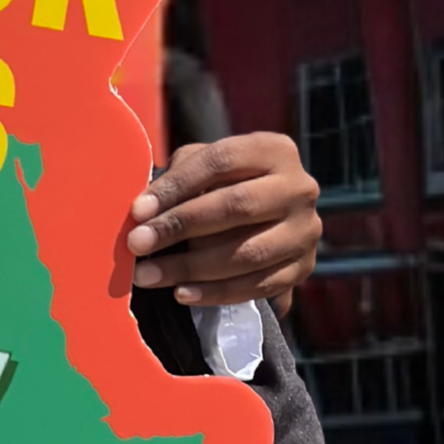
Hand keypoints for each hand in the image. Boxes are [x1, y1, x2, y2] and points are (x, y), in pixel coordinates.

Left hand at [125, 133, 320, 309]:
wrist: (269, 216)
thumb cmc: (224, 183)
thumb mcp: (206, 163)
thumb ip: (181, 174)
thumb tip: (144, 211)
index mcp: (275, 150)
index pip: (221, 161)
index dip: (177, 185)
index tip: (138, 210)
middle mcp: (299, 188)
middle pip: (237, 206)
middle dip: (180, 226)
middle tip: (137, 243)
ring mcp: (306, 231)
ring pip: (248, 252)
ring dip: (191, 267)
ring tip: (148, 275)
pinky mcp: (304, 268)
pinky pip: (259, 286)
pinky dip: (217, 293)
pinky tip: (182, 293)